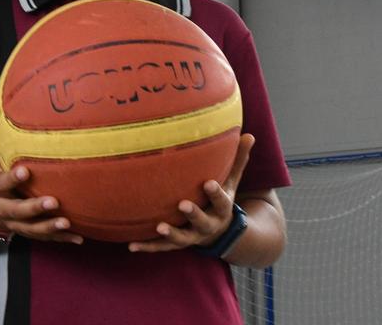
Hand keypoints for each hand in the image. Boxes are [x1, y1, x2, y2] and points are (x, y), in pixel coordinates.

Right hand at [0, 121, 82, 244]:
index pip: (1, 184)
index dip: (12, 179)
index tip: (25, 171)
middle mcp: (5, 209)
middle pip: (18, 211)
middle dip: (35, 208)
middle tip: (53, 202)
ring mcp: (17, 224)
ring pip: (32, 229)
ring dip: (49, 227)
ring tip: (66, 222)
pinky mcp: (30, 232)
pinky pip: (45, 238)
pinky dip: (62, 239)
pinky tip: (79, 238)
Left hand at [129, 133, 254, 252]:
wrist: (218, 231)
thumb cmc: (220, 198)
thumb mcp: (231, 182)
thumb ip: (238, 161)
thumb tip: (250, 135)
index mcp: (222, 209)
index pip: (221, 200)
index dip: (215, 193)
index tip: (208, 182)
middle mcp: (208, 225)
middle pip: (202, 221)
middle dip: (193, 213)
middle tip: (182, 204)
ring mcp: (192, 236)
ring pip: (182, 238)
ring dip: (170, 233)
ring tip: (158, 227)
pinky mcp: (177, 244)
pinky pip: (162, 247)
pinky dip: (148, 247)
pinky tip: (131, 245)